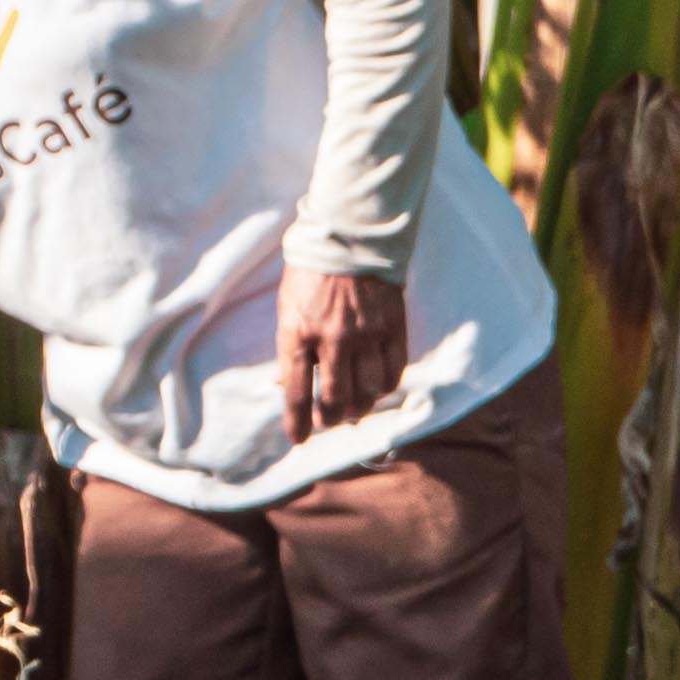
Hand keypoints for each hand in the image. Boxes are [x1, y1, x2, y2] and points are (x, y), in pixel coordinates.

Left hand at [276, 268, 408, 441]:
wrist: (348, 240)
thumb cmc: (309, 275)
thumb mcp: (286, 309)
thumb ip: (291, 347)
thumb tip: (286, 384)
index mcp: (297, 333)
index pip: (295, 391)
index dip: (297, 421)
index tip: (298, 439)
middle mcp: (332, 339)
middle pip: (335, 398)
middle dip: (330, 417)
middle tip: (329, 421)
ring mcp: (366, 335)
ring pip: (368, 391)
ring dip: (360, 406)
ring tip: (354, 408)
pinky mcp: (393, 328)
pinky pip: (394, 371)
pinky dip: (385, 387)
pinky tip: (377, 388)